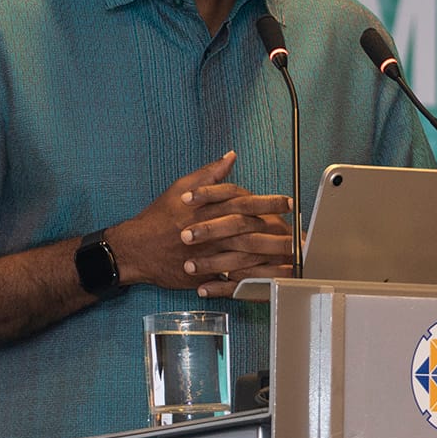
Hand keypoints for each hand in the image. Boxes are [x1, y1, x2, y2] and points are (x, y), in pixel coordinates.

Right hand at [109, 152, 293, 292]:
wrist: (136, 248)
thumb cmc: (160, 215)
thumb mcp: (182, 187)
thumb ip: (209, 174)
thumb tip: (230, 157)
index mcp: (208, 207)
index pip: (246, 202)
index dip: (270, 203)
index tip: (288, 203)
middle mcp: (211, 230)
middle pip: (251, 231)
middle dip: (278, 233)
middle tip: (299, 234)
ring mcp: (208, 254)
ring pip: (246, 256)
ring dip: (271, 258)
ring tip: (293, 258)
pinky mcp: (205, 273)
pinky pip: (232, 279)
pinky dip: (252, 279)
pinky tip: (271, 280)